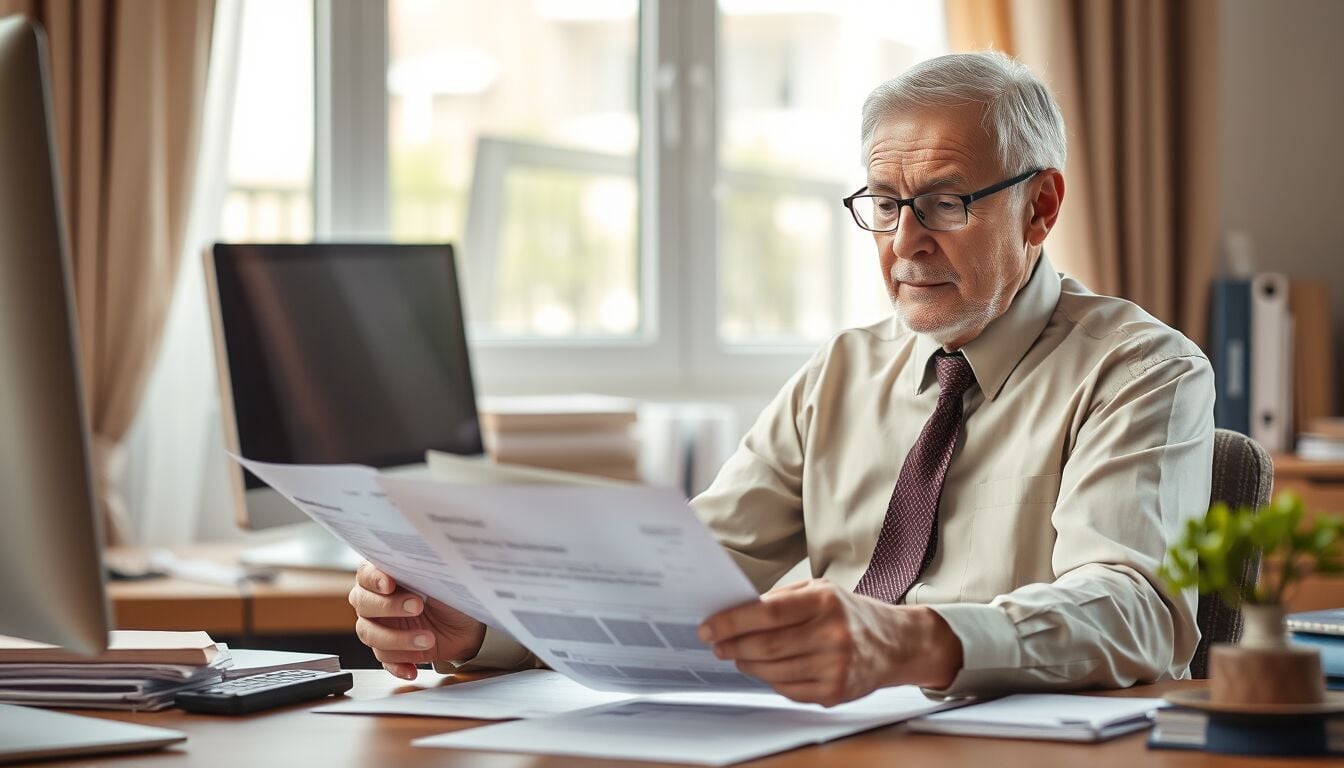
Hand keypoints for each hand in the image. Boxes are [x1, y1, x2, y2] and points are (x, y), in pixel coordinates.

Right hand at [348, 561, 486, 679]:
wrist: (470, 624)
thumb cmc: (452, 593)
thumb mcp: (439, 576)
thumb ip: (419, 568)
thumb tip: (414, 553)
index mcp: (385, 576)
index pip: (366, 574)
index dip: (374, 579)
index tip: (390, 584)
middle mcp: (377, 601)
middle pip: (364, 605)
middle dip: (389, 607)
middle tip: (417, 606)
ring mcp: (383, 627)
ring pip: (371, 635)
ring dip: (398, 639)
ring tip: (428, 639)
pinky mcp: (393, 651)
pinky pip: (385, 661)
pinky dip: (398, 666)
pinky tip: (414, 668)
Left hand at [698, 578, 962, 705]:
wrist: (896, 643)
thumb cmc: (849, 613)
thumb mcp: (821, 590)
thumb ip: (781, 598)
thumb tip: (735, 611)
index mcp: (825, 601)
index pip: (767, 612)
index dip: (732, 621)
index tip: (709, 626)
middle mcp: (832, 634)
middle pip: (766, 645)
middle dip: (733, 645)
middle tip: (716, 643)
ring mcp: (835, 666)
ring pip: (773, 670)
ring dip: (747, 664)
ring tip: (737, 655)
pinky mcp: (835, 691)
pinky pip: (788, 689)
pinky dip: (769, 679)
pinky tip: (764, 669)